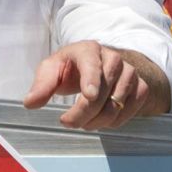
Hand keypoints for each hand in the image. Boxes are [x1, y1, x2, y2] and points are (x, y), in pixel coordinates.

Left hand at [23, 41, 169, 129]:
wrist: (98, 66)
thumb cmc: (70, 68)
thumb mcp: (52, 70)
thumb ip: (42, 85)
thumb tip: (30, 103)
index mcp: (88, 50)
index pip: (92, 64)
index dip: (91, 80)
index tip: (89, 95)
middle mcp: (113, 58)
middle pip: (102, 92)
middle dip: (83, 113)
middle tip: (68, 122)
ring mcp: (130, 72)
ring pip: (116, 105)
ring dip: (97, 121)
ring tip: (83, 122)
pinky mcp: (141, 87)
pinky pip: (130, 111)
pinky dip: (114, 122)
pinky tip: (101, 119)